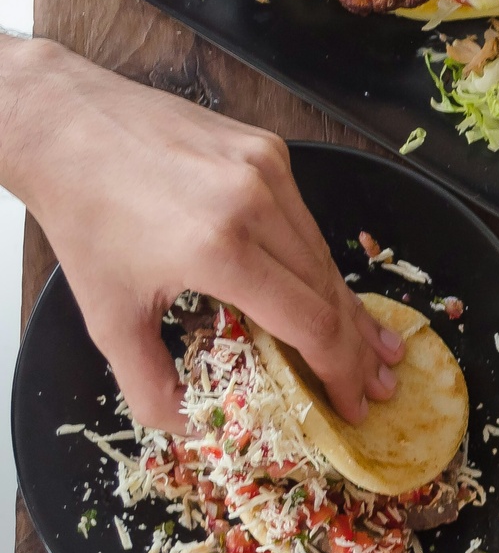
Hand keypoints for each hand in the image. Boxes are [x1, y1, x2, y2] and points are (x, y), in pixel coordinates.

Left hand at [0, 38, 400, 430]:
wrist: (65, 123)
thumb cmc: (85, 216)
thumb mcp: (107, 315)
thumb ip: (147, 384)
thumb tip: (191, 429)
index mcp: (216, 248)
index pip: (308, 321)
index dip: (338, 370)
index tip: (353, 402)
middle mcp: (253, 202)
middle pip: (328, 290)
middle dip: (356, 347)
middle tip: (380, 384)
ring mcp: (267, 169)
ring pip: (323, 254)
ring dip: (348, 306)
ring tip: (375, 345)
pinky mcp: (268, 149)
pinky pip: (305, 219)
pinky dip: (316, 261)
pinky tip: (330, 291)